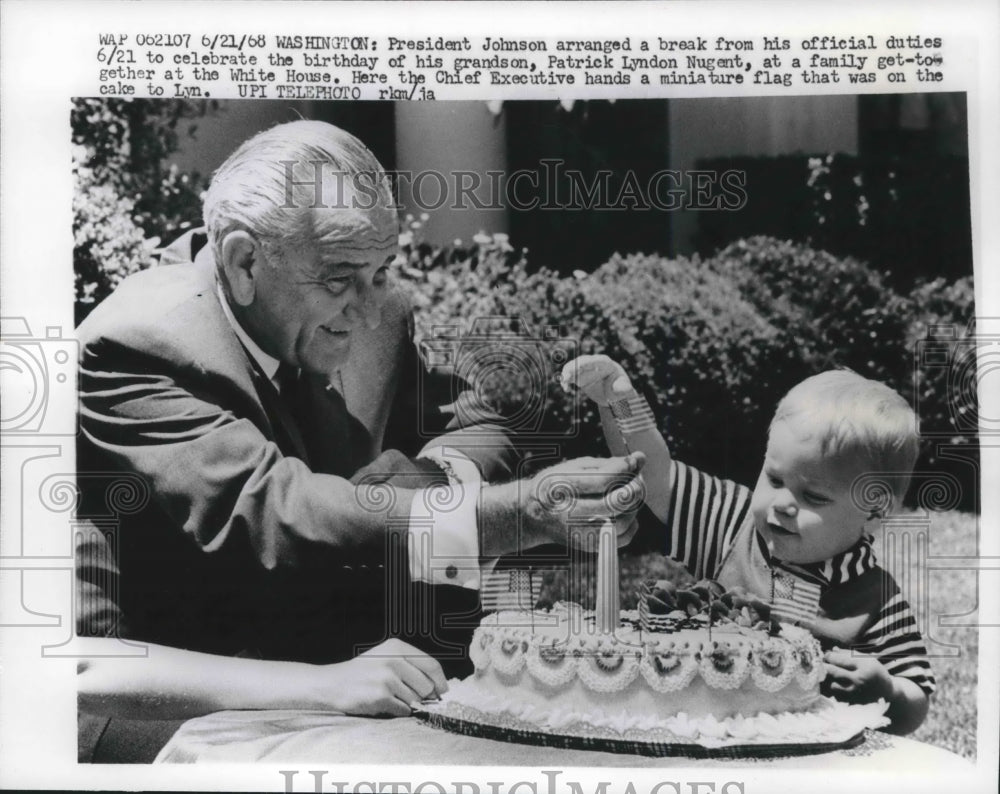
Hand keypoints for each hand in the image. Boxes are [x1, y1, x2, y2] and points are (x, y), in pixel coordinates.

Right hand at [316, 639, 448, 716]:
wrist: (333, 683)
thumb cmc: (363, 672)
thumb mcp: (386, 657)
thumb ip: (411, 666)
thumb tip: (439, 688)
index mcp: (397, 647)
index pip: (431, 664)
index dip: (440, 681)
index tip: (442, 691)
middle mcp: (393, 660)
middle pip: (426, 686)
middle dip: (422, 695)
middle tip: (408, 695)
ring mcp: (387, 678)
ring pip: (415, 700)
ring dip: (407, 703)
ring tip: (390, 696)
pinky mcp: (380, 696)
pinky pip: (403, 710)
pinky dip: (398, 711)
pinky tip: (384, 703)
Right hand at [523, 452, 645, 548]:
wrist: (534, 515)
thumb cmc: (557, 485)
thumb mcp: (575, 467)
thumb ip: (608, 464)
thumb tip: (639, 459)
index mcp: (562, 487)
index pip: (602, 480)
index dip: (624, 469)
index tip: (632, 461)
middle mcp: (569, 513)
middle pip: (613, 504)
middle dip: (634, 488)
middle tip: (637, 479)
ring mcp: (579, 532)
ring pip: (621, 523)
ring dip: (634, 506)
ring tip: (630, 494)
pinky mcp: (588, 545)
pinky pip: (622, 538)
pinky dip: (632, 523)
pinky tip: (625, 510)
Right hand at [560, 355, 634, 405]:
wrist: (613, 395)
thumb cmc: (620, 389)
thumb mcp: (623, 389)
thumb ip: (624, 388)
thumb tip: (626, 390)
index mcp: (605, 363)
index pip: (594, 360)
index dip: (586, 364)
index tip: (578, 369)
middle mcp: (593, 363)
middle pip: (581, 362)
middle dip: (573, 368)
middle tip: (567, 377)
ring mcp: (585, 369)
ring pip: (572, 367)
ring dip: (566, 374)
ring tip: (565, 383)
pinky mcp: (579, 377)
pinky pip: (569, 376)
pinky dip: (565, 381)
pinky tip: (566, 389)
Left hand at [823, 648, 894, 703]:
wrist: (887, 690)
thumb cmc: (874, 670)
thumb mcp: (865, 658)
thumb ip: (848, 653)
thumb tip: (831, 650)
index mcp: (864, 666)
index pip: (840, 660)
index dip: (829, 656)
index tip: (826, 655)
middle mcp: (860, 679)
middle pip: (834, 672)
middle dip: (825, 666)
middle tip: (823, 663)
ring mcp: (857, 692)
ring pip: (833, 685)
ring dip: (829, 679)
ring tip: (831, 675)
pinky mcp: (855, 702)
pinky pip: (837, 696)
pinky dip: (834, 690)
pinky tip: (838, 685)